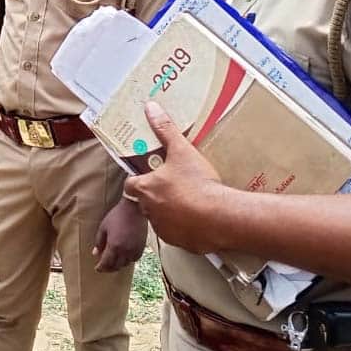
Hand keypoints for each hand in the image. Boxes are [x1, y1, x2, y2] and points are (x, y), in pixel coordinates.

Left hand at [93, 196, 147, 271]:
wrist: (134, 209)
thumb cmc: (116, 216)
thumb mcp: (103, 227)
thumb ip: (99, 242)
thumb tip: (95, 254)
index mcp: (113, 246)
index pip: (106, 263)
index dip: (101, 267)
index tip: (97, 268)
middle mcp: (125, 251)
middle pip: (116, 266)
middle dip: (109, 268)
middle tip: (104, 267)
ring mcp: (134, 250)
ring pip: (126, 264)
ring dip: (119, 265)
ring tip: (114, 262)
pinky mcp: (142, 247)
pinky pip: (134, 259)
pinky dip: (128, 260)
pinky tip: (124, 257)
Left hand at [125, 102, 229, 254]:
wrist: (220, 217)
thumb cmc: (198, 183)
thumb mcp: (182, 151)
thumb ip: (165, 129)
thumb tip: (150, 108)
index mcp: (145, 188)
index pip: (130, 184)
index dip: (138, 179)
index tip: (149, 175)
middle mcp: (149, 211)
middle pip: (145, 201)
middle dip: (156, 195)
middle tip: (174, 186)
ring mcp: (163, 229)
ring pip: (160, 218)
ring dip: (170, 211)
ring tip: (190, 201)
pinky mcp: (179, 242)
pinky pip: (178, 233)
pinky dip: (184, 227)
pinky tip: (199, 217)